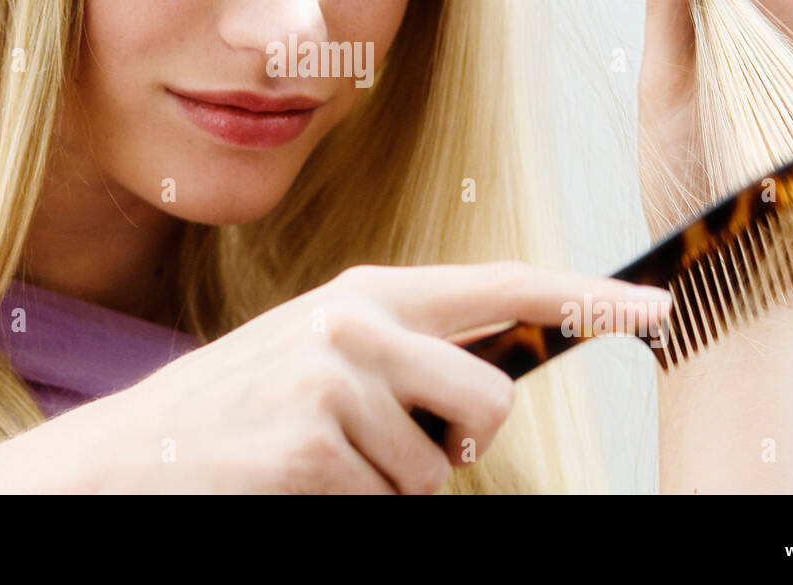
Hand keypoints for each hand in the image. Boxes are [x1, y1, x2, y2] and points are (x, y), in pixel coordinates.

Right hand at [91, 262, 671, 493]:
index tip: (653, 308)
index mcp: (369, 291)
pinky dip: (356, 506)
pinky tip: (298, 479)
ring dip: (393, 484)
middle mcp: (357, 322)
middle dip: (463, 441)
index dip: (585, 297)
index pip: (501, 286)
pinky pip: (389, 501)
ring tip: (321, 459)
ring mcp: (334, 382)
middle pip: (490, 400)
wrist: (140, 451)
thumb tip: (493, 387)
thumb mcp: (324, 347)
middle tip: (402, 446)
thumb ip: (406, 349)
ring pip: (437, 469)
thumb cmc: (245, 403)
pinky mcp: (316, 447)